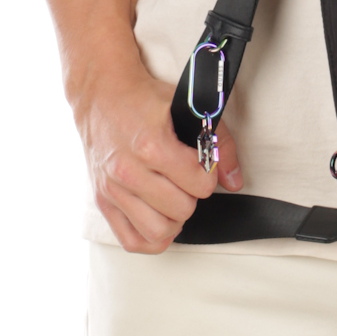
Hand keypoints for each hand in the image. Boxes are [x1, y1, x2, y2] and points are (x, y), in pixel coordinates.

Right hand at [75, 64, 242, 253]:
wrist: (101, 95)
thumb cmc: (141, 100)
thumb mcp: (187, 110)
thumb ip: (219, 143)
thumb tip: (234, 180)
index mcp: (152, 147)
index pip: (200, 185)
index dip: (208, 176)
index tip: (201, 165)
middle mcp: (128, 171)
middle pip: (182, 210)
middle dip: (191, 195)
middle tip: (186, 179)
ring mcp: (113, 189)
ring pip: (159, 231)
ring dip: (173, 218)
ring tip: (174, 198)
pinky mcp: (102, 200)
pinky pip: (131, 241)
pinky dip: (151, 237)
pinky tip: (159, 217)